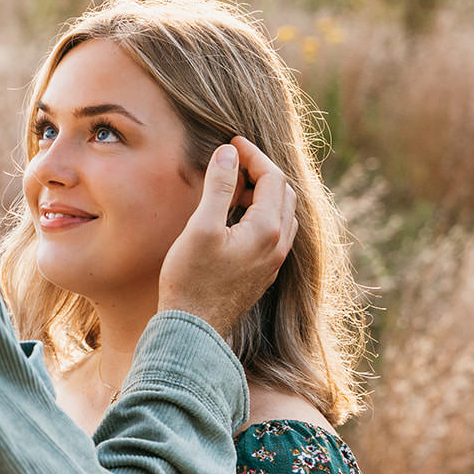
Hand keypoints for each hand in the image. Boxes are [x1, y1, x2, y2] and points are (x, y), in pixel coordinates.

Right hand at [158, 136, 297, 336]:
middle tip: (232, 164)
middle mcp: (278, 244)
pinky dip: (261, 214)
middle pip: (283, 193)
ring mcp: (273, 261)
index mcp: (267, 229)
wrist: (194, 329)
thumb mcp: (200, 227)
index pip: (272, 177)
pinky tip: (235, 218)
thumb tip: (228, 153)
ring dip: (262, 194)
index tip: (231, 143)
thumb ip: (219, 186)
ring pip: (282, 213)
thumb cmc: (191, 280)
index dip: (252, 155)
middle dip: (260, 172)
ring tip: (232, 189)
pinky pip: (274, 232)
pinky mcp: (264, 273)